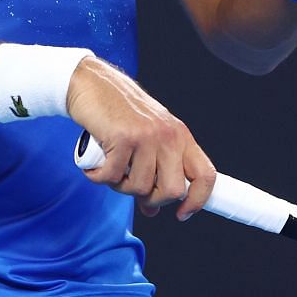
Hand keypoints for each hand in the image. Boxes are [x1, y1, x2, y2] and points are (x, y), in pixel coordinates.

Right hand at [66, 56, 215, 220]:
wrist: (91, 83)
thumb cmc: (117, 112)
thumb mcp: (145, 139)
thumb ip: (153, 171)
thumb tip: (151, 210)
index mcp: (180, 136)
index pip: (205, 175)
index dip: (198, 200)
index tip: (182, 214)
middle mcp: (168, 136)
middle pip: (173, 190)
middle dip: (150, 198)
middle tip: (131, 185)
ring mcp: (147, 136)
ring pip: (140, 187)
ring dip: (119, 185)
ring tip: (109, 167)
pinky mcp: (122, 138)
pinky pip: (112, 177)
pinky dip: (99, 176)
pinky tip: (94, 164)